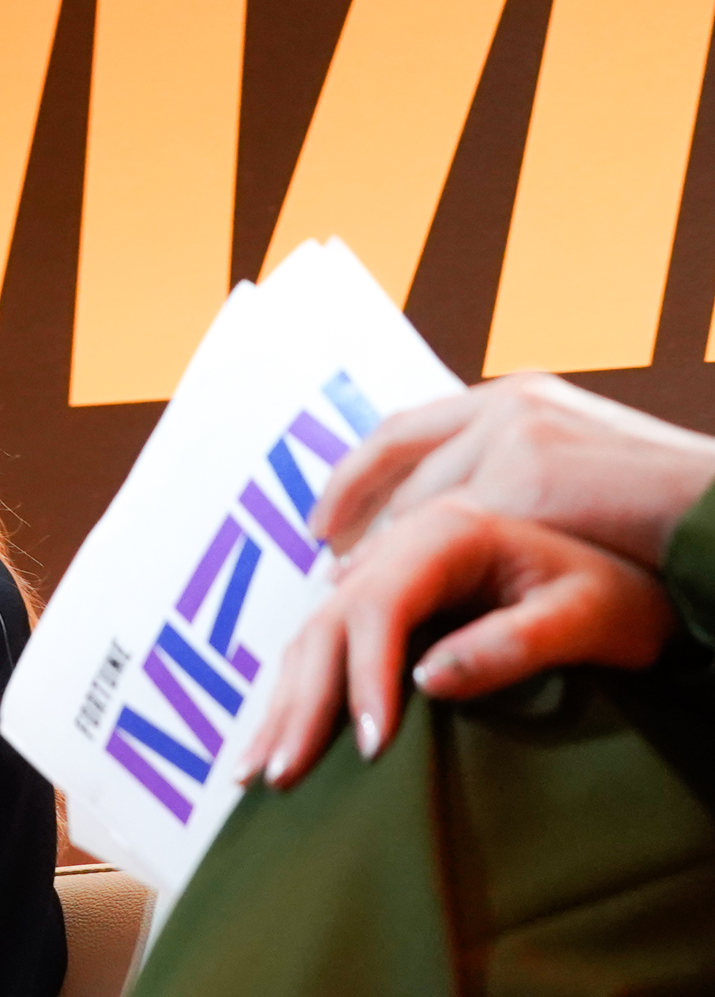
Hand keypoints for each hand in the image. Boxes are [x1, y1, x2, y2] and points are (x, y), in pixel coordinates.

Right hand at [238, 496, 673, 785]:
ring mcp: (385, 576)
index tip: (371, 745)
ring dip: (282, 706)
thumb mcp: (586, 618)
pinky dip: (295, 697)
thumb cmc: (618, 598)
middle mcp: (400, 548)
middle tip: (282, 776)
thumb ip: (512, 644)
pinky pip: (323, 649)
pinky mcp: (384, 606)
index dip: (367, 676)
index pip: (381, 605)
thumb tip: (428, 680)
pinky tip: (276, 738)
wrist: (630, 581)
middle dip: (300, 703)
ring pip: (312, 638)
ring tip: (255, 772)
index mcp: (445, 534)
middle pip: (328, 624)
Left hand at [309, 374, 714, 570]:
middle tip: (324, 561)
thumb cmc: (672, 513)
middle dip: (355, 513)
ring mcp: (517, 438)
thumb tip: (474, 516)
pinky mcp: (528, 480)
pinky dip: (412, 562)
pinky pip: (448, 529)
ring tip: (345, 591)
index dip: (360, 475)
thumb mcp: (592, 479)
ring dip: (375, 546)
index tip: (324, 520)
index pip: (410, 430)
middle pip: (398, 461)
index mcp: (523, 398)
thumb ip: (533, 481)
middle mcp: (510, 407)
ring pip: (418, 499)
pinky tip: (392, 598)